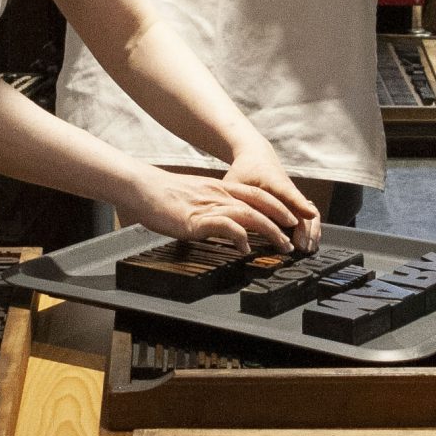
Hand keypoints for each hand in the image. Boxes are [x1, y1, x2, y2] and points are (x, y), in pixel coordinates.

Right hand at [129, 167, 290, 253]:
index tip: (289, 218)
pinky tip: (246, 247)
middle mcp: (219, 194)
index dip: (276, 205)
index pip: (255, 194)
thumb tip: (220, 224)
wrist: (142, 188)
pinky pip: (226, 225)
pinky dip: (240, 236)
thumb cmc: (162, 196)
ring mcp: (209, 205)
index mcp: (218, 188)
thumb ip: (209, 209)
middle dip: (280, 219)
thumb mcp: (193, 199)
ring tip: (281, 244)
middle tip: (293, 235)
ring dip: (269, 229)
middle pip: (259, 203)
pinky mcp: (197, 219)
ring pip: (249, 214)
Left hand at [223, 137, 318, 250]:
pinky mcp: (295, 203)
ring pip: (310, 214)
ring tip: (305, 250)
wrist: (256, 156)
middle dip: (306, 229)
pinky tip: (305, 244)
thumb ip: (233, 204)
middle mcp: (288, 189)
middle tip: (300, 248)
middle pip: (304, 209)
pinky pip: (307, 217)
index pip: (289, 192)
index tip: (309, 215)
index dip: (300, 204)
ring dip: (310, 232)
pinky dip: (309, 230)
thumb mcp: (234, 184)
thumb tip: (234, 226)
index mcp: (274, 181)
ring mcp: (293, 197)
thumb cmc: (243, 171)